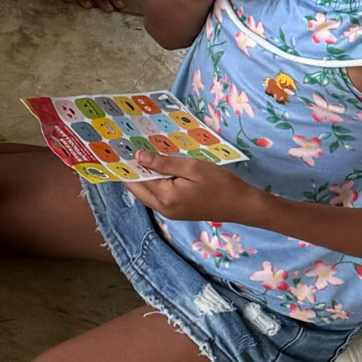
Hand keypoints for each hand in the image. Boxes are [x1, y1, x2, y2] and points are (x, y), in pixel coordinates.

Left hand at [125, 151, 254, 226]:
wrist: (240, 205)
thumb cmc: (219, 183)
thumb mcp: (192, 168)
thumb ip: (164, 163)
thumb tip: (138, 157)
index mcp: (165, 197)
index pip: (137, 179)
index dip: (129, 164)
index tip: (120, 148)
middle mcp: (163, 208)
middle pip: (137, 189)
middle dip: (131, 171)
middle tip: (128, 150)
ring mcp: (169, 213)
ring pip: (146, 194)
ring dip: (143, 177)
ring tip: (142, 156)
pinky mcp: (176, 213)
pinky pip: (157, 198)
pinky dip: (153, 184)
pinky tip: (158, 169)